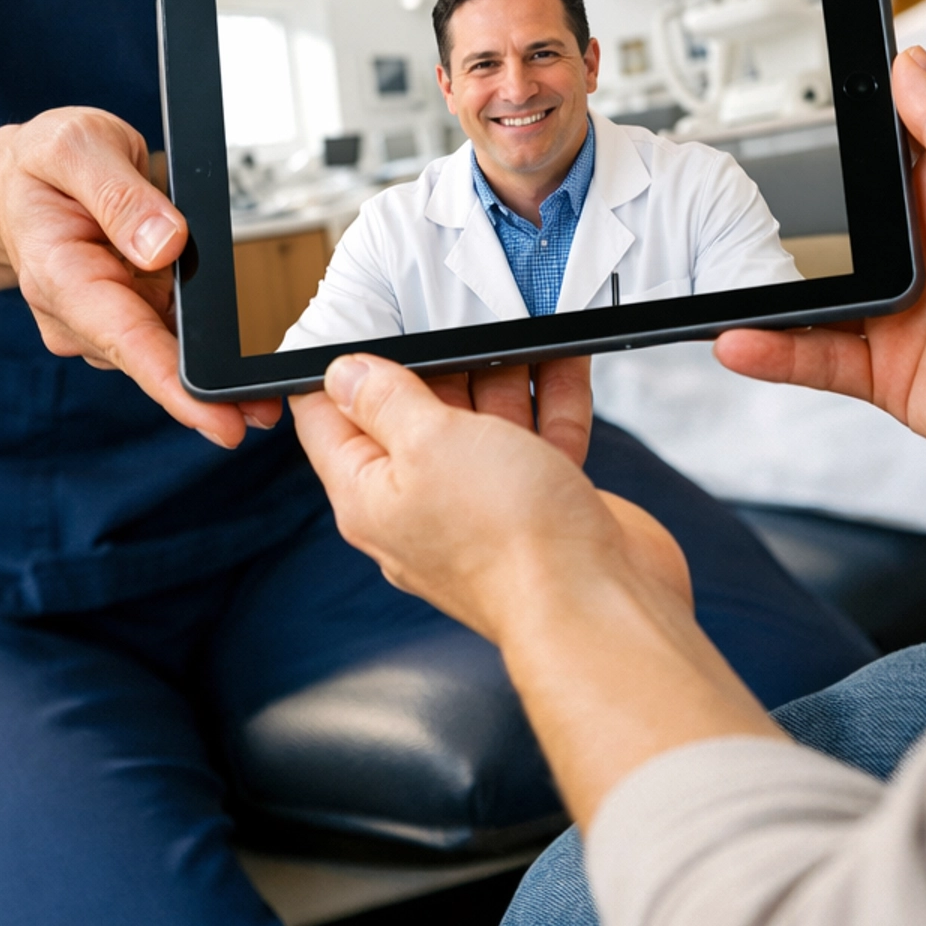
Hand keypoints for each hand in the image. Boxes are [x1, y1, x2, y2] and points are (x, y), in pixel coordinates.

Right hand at [0, 105, 281, 449]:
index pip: (123, 340)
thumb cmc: (42, 166)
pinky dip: (206, 338)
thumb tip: (166, 245)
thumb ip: (120, 196)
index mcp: (62, 276)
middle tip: (269, 407)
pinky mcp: (130, 313)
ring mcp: (107, 320)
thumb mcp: (76, 148)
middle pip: (153, 360)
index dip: (174, 387)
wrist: (17, 183)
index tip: (222, 422)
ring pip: (168, 350)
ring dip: (214, 365)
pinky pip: (172, 332)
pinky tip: (235, 338)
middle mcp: (81, 314)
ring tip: (262, 377)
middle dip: (210, 390)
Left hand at [292, 352, 683, 642]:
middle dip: (442, 365)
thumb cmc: (510, 537)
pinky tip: (563, 365)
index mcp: (369, 496)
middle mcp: (417, 506)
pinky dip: (548, 404)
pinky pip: (532, 441)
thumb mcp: (430, 442)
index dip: (336, 369)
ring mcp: (477, 509)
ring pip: (480, 422)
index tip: (364, 325)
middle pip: (412, 412)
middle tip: (464, 321)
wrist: (598, 604)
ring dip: (505, 378)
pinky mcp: (532, 509)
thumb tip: (343, 375)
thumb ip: (387, 401)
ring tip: (524, 337)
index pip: (327, 421)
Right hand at [716, 47, 925, 477]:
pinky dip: (775, 350)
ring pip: (812, 294)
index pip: (873, 159)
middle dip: (781, 219)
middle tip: (722, 206)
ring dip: (763, 288)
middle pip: (830, 227)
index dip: (832, 143)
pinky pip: (816, 356)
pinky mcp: (889, 369)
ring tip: (714, 275)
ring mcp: (898, 311)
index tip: (781, 124)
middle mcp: (918, 252)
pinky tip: (738, 337)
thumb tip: (909, 61)